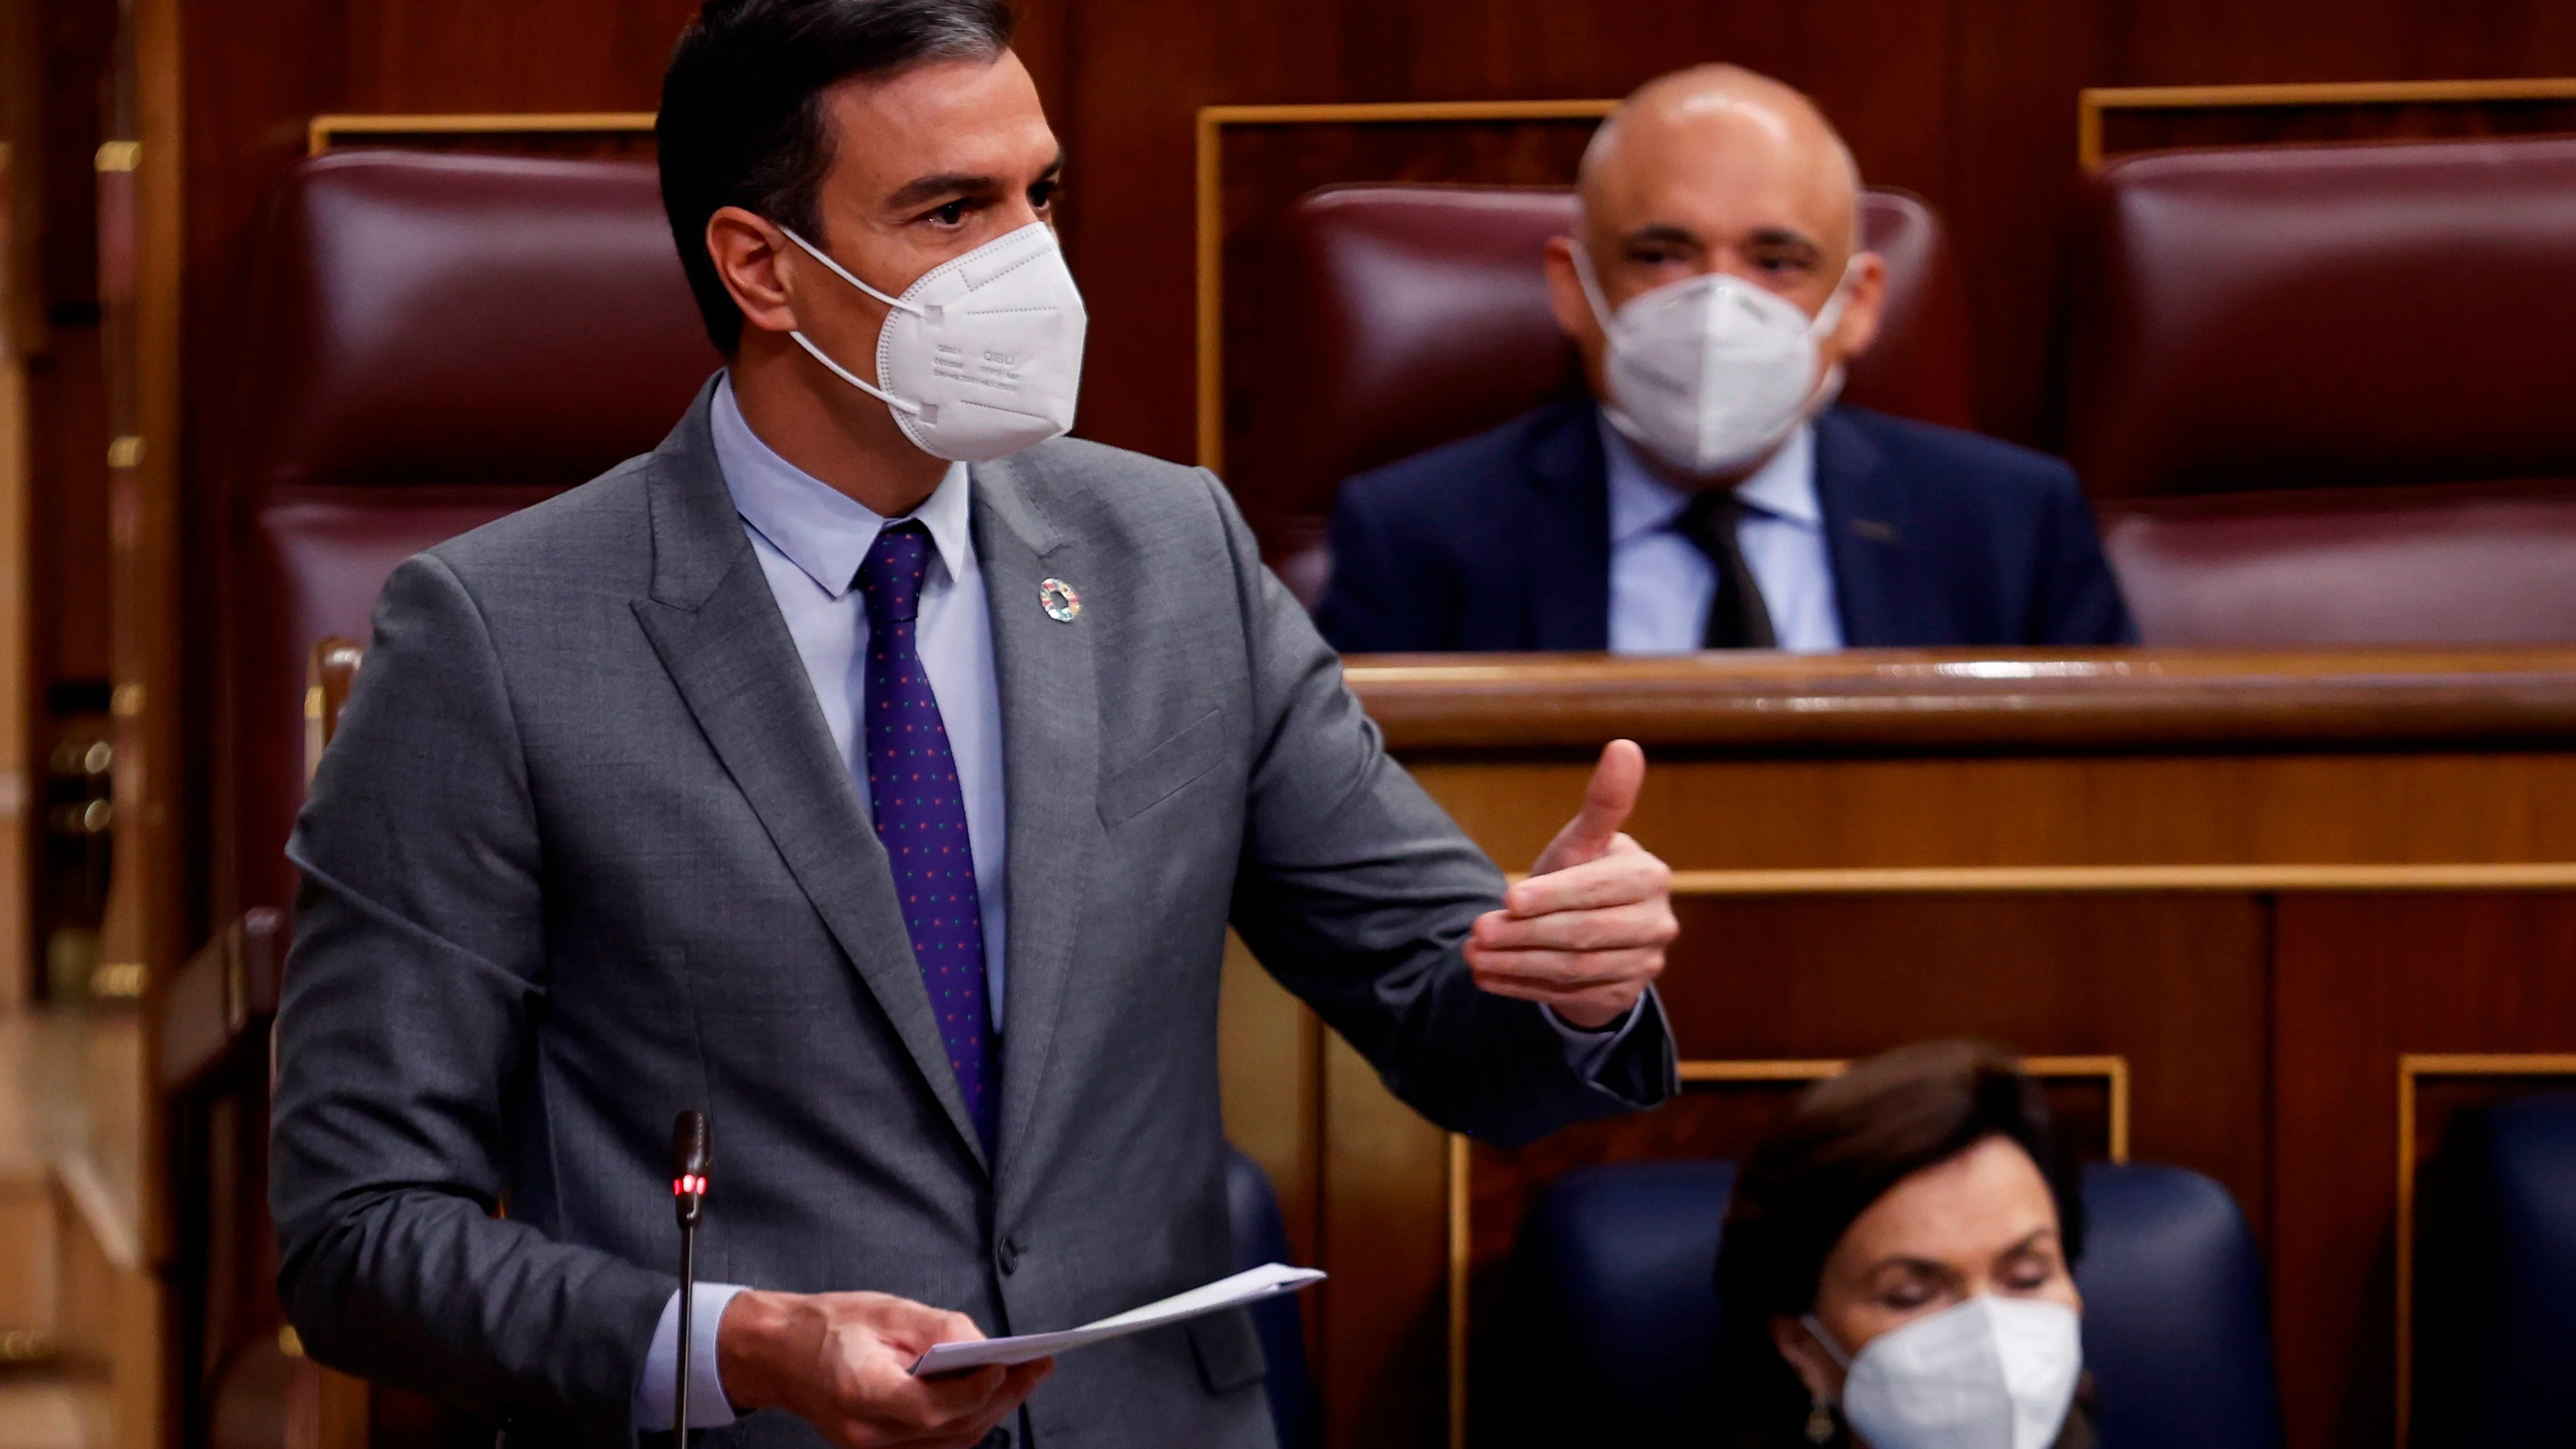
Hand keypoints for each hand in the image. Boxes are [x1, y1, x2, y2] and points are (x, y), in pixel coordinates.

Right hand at [717, 1288, 1050, 1448]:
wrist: (778, 1354)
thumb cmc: (827, 1325)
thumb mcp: (885, 1311)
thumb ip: (938, 1328)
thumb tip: (983, 1346)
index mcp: (862, 1392)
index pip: (931, 1408)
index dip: (975, 1390)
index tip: (1009, 1364)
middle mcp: (868, 1432)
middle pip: (949, 1430)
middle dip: (1001, 1398)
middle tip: (1038, 1367)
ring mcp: (873, 1448)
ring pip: (949, 1442)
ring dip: (991, 1411)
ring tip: (1026, 1378)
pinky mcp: (880, 1448)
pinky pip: (935, 1444)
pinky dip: (967, 1421)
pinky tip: (991, 1394)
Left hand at [1464, 739, 1676, 1028]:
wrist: (1592, 932)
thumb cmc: (1582, 875)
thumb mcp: (1584, 842)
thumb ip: (1604, 801)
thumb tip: (1624, 745)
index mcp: (1649, 876)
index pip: (1596, 890)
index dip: (1551, 896)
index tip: (1506, 898)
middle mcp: (1657, 923)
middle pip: (1583, 934)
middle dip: (1524, 935)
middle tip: (1475, 932)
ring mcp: (1644, 965)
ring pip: (1573, 969)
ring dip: (1516, 964)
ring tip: (1472, 956)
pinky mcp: (1622, 997)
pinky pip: (1568, 996)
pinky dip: (1523, 988)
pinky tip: (1488, 977)